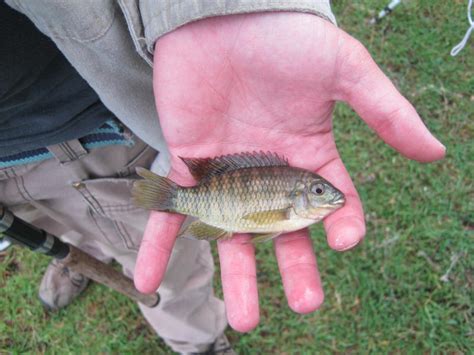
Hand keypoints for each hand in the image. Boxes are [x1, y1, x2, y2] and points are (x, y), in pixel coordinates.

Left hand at [134, 13, 444, 330]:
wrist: (221, 16)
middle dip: (294, 269)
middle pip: (284, 233)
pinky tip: (148, 282)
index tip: (345, 241)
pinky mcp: (188, 167)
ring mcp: (227, 175)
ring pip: (232, 236)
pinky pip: (171, 215)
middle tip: (305, 304)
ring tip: (244, 319)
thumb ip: (384, 111)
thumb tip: (435, 151)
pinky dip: (158, 248)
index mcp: (307, 156)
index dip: (342, 224)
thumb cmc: (282, 37)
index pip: (331, 203)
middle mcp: (268, 174)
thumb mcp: (342, 69)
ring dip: (236, 278)